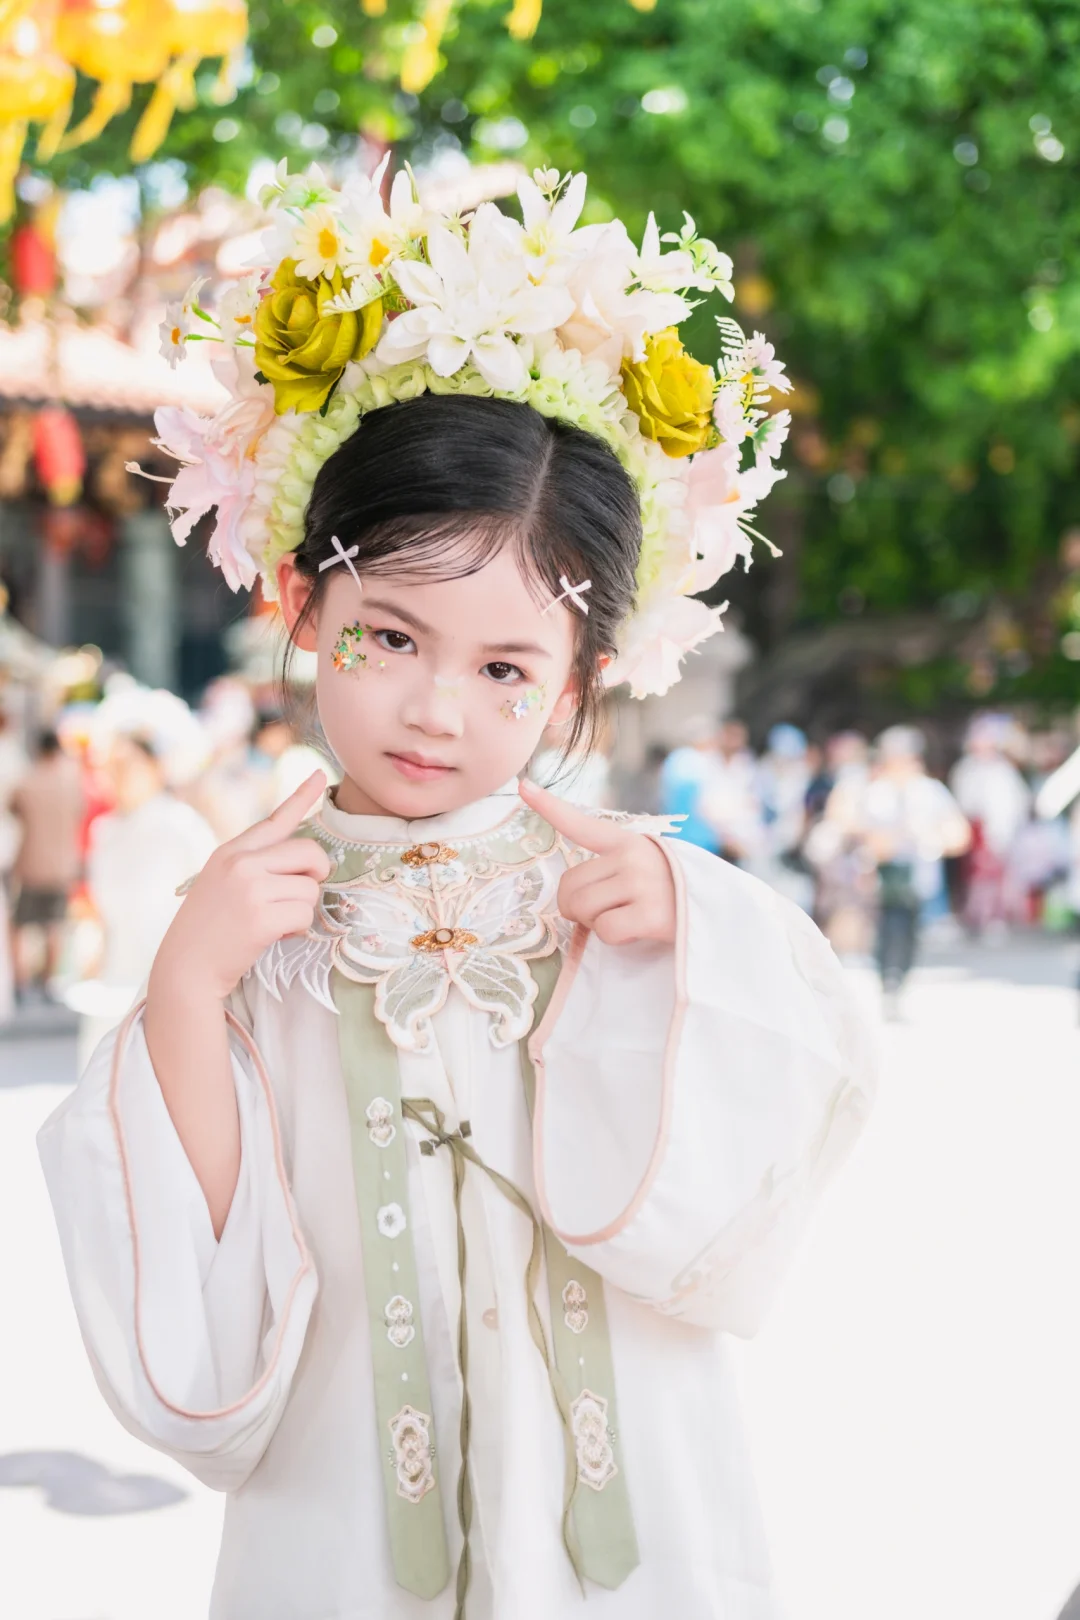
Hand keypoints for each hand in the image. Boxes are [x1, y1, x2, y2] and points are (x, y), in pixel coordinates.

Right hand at [151, 771, 332, 1002]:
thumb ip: (254, 866)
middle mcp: (240, 863)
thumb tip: (305, 862)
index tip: (322, 775)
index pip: (275, 820)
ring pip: (311, 889)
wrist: (184, 968)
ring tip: (271, 922)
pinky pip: (305, 915)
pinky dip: (296, 930)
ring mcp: (250, 888)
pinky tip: (272, 936)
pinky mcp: (261, 916)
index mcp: (230, 852)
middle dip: (315, 876)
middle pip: (309, 852)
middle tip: (296, 896)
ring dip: (300, 911)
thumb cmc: (209, 930)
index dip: (302, 796)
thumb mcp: (221, 883)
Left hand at [519, 778, 676, 946]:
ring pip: (582, 910)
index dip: (549, 806)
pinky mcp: (650, 912)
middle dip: (578, 907)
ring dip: (596, 924)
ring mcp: (641, 882)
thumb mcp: (647, 867)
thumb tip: (571, 900)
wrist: (722, 915)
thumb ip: (612, 870)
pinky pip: (605, 931)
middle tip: (608, 911)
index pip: (581, 824)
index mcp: (628, 842)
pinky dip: (615, 939)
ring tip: (627, 918)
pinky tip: (639, 930)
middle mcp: (632, 856)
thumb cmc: (675, 895)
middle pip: (569, 886)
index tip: (523, 786)